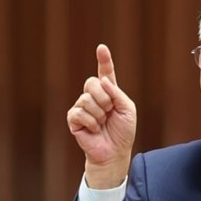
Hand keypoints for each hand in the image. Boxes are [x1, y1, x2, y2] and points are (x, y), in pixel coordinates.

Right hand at [67, 44, 136, 187]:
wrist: (115, 152)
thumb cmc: (122, 132)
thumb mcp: (127, 109)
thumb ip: (117, 93)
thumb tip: (102, 80)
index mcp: (109, 92)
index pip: (105, 72)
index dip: (103, 60)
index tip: (102, 48)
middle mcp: (94, 96)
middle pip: (92, 82)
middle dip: (104, 98)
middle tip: (109, 112)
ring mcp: (82, 106)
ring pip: (87, 99)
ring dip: (99, 114)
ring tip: (102, 124)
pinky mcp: (73, 118)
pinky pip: (79, 112)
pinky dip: (91, 122)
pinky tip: (94, 129)